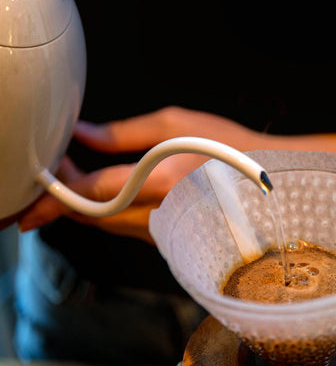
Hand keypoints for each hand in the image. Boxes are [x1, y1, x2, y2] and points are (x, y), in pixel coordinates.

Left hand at [18, 107, 252, 242]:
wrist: (267, 186)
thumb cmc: (229, 149)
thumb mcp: (177, 125)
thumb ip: (124, 133)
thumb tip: (83, 135)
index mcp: (159, 183)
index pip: (90, 193)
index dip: (55, 192)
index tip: (37, 185)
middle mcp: (158, 216)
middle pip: (90, 215)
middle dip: (64, 196)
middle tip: (57, 169)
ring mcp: (164, 234)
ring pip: (105, 224)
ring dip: (84, 203)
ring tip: (79, 175)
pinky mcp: (169, 240)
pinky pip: (125, 227)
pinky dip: (108, 211)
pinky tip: (112, 191)